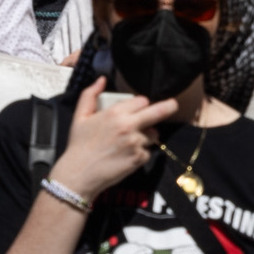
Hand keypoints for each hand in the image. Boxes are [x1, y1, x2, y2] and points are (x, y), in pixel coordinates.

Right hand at [54, 77, 170, 198]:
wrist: (79, 174)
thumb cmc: (78, 144)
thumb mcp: (80, 116)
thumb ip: (90, 94)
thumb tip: (102, 79)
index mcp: (116, 113)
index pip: (142, 101)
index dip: (142, 104)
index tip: (140, 108)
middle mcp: (129, 126)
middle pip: (158, 112)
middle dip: (169, 106)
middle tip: (174, 105)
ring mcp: (136, 143)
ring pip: (153, 134)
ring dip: (147, 135)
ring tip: (130, 141)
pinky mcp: (139, 158)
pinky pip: (148, 151)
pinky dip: (141, 152)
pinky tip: (126, 155)